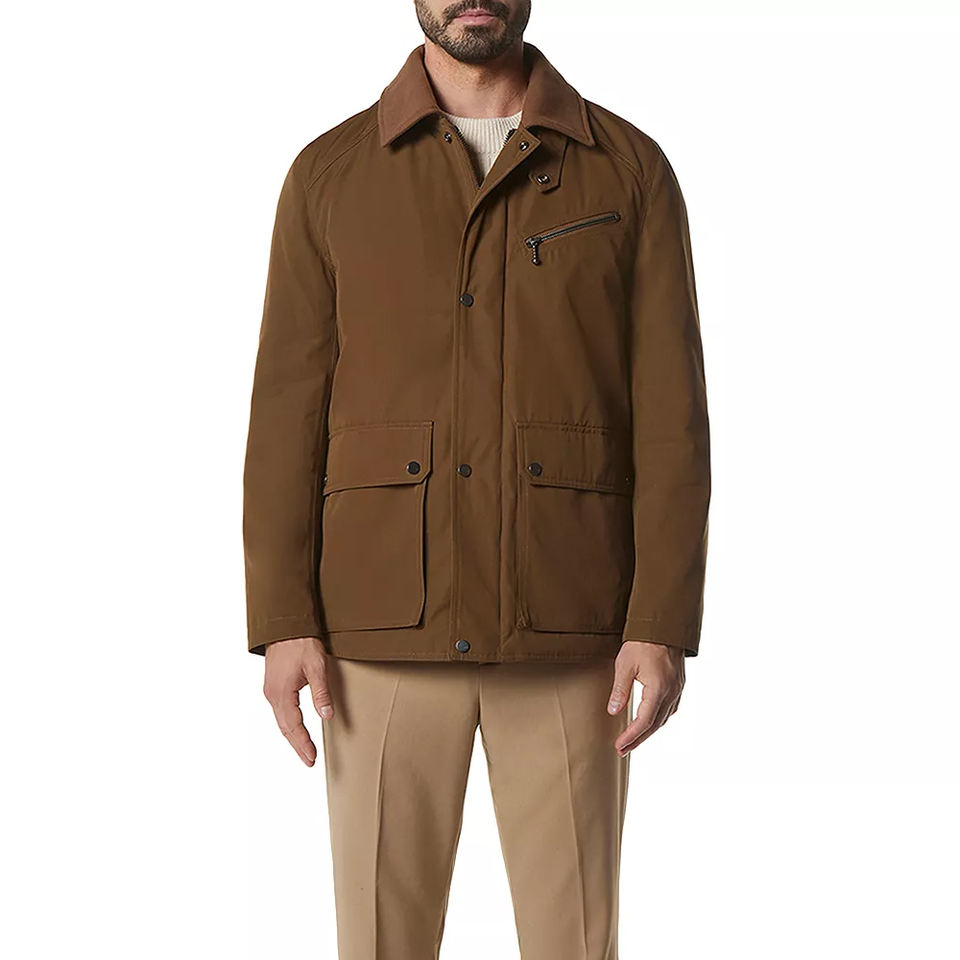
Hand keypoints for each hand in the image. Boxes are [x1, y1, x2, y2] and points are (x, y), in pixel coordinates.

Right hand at [263, 636, 332, 765]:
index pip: (293, 727)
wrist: (285, 624)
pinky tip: (295, 728)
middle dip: (297, 745)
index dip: (303, 744)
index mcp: (282, 693)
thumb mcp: (317, 667)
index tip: (311, 759)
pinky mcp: (273, 685)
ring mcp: (271, 690)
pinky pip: (280, 711)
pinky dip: (288, 724)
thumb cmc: (301, 642)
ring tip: (304, 749)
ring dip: (292, 736)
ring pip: (281, 720)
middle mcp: (272, 695)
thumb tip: (327, 717)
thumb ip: (321, 693)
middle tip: (309, 761)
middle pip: (285, 728)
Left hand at [607, 641, 684, 756]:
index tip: (619, 746)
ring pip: (664, 719)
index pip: (644, 721)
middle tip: (622, 750)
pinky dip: (658, 719)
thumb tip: (613, 712)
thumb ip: (620, 690)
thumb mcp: (625, 665)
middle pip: (655, 725)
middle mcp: (671, 692)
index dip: (631, 736)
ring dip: (648, 731)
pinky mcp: (679, 685)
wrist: (664, 625)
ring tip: (632, 740)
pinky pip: (670, 709)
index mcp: (659, 689)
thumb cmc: (642, 642)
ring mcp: (678, 689)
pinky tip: (650, 721)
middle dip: (638, 739)